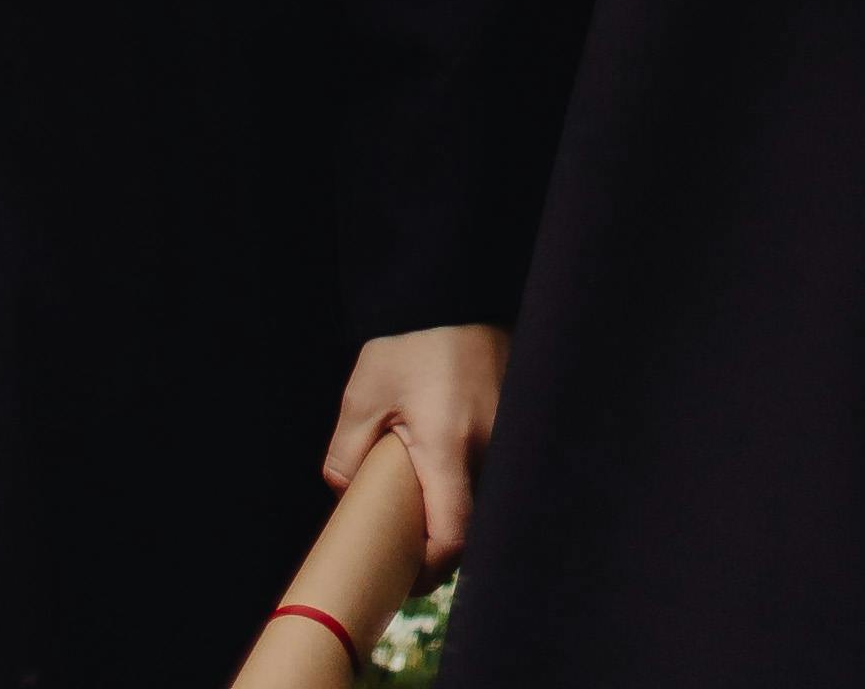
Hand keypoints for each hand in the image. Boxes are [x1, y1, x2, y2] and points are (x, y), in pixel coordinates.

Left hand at [322, 319, 505, 571]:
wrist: (455, 288)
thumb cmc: (409, 340)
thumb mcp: (363, 395)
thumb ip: (347, 453)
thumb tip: (346, 495)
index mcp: (450, 446)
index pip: (453, 537)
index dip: (431, 569)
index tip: (408, 576)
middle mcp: (490, 445)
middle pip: (475, 521)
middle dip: (443, 538)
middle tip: (411, 536)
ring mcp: (511, 430)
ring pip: (488, 494)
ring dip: (460, 503)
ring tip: (427, 492)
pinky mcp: (518, 416)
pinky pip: (498, 465)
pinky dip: (475, 474)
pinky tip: (452, 460)